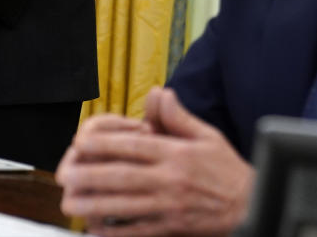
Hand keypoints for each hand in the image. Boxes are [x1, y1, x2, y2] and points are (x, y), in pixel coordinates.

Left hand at [55, 87, 254, 236]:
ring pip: (125, 206)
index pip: (134, 146)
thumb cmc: (227, 170)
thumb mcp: (207, 135)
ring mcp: (169, 206)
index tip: (80, 142)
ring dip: (95, 204)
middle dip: (91, 175)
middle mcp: (170, 179)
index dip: (105, 144)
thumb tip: (159, 93)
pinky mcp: (172, 227)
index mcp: (176, 154)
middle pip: (123, 176)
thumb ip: (178, 117)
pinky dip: (116, 232)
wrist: (252, 205)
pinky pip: (138, 231)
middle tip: (65, 174)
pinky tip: (95, 229)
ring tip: (70, 202)